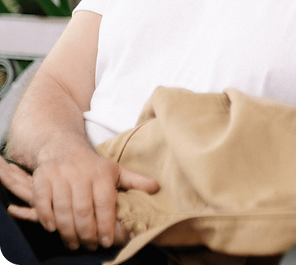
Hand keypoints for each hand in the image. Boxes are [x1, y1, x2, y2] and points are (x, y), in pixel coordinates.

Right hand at [2, 151, 158, 251]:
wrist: (62, 145)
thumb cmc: (93, 165)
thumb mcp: (115, 170)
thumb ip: (135, 181)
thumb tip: (157, 188)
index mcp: (102, 173)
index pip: (105, 204)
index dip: (106, 225)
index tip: (108, 242)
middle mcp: (81, 173)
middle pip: (83, 211)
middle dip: (88, 234)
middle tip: (91, 246)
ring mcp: (60, 176)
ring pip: (63, 211)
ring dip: (68, 232)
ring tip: (75, 244)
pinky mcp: (42, 179)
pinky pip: (43, 204)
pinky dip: (47, 219)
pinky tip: (53, 229)